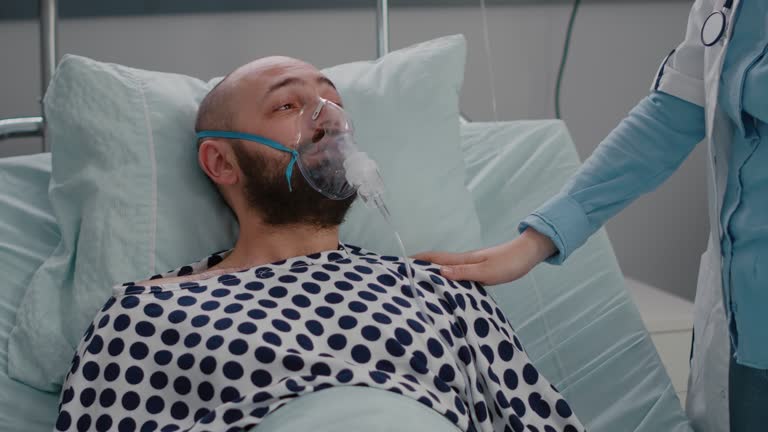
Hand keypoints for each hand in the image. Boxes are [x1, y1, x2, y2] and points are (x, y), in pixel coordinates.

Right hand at [412, 228, 556, 284]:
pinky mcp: (478, 270)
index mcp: (463, 260)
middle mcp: (463, 261)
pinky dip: (445, 278)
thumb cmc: (510, 263)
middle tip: (403, 276)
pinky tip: (445, 286)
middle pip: (436, 263)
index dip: (416, 260)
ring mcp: (470, 265)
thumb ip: (464, 272)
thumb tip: (440, 272)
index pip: (434, 259)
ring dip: (431, 273)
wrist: (528, 254)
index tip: (398, 264)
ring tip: (418, 283)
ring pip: (445, 269)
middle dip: (419, 267)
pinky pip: (456, 274)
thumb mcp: (487, 271)